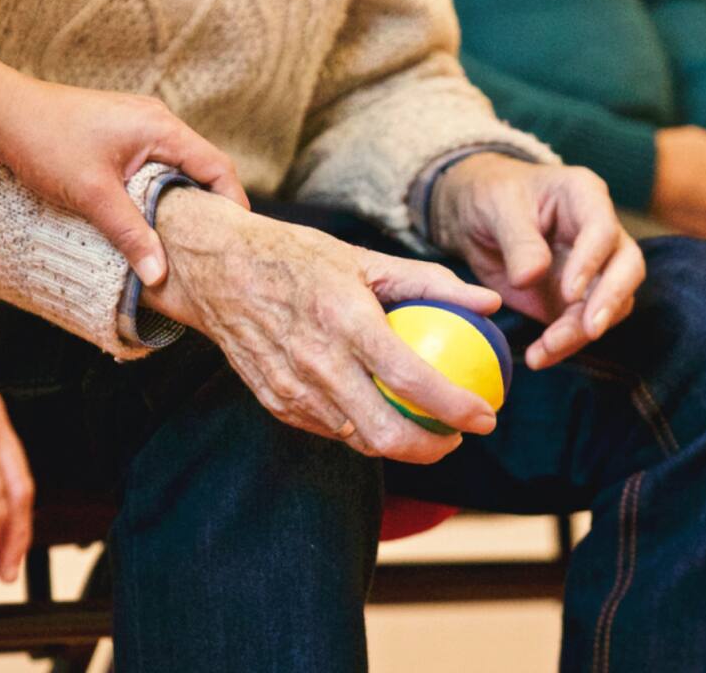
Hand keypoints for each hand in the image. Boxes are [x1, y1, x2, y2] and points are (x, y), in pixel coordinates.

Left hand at [0, 81, 249, 286]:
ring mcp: (139, 124)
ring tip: (183, 240)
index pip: (217, 167)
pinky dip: (159, 191)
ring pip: (177, 167)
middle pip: (202, 167)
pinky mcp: (121, 133)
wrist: (2, 112)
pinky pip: (155, 164)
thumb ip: (131, 234)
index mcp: (161, 128)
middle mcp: (157, 121)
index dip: (232, 204)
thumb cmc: (46, 142)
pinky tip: (149, 217)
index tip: (235, 240)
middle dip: (209, 207)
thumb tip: (159, 275)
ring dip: (181, 200)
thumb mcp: (93, 195)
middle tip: (212, 248)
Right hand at [142, 189, 502, 463]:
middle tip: (457, 436)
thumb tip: (489, 302)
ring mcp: (291, 388)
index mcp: (345, 320)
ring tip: (423, 428)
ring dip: (398, 444)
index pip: (412, 379)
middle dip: (433, 448)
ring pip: (358, 440)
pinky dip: (359, 429)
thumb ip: (430, 282)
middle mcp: (317, 362)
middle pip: (385, 433)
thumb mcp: (363, 258)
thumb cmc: (295, 257)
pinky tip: (377, 413)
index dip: (456, 407)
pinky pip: (328, 430)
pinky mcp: (275, 402)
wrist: (216, 270)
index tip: (486, 416)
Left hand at [431, 154, 645, 370]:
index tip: (569, 291)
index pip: (603, 229)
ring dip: (582, 332)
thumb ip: (518, 241)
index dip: (591, 262)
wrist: (474, 216)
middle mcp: (600, 232)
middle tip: (589, 330)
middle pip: (627, 267)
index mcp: (584, 196)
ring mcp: (594, 268)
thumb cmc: (490, 196)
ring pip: (610, 304)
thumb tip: (531, 277)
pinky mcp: (576, 298)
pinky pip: (582, 325)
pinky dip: (564, 345)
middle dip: (610, 301)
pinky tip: (539, 357)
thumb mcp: (496, 208)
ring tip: (546, 350)